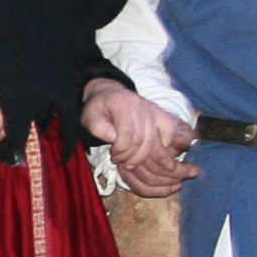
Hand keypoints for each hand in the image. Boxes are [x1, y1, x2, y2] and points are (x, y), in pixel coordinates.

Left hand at [84, 80, 191, 194]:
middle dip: (131, 156)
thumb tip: (113, 138)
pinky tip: (152, 154)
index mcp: (120, 103)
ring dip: (142, 156)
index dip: (120, 150)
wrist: (109, 95)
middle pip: (141, 138)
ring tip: (131, 162)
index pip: (126, 133)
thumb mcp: (89, 117)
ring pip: (153, 139)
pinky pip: (168, 130)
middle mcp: (138, 103)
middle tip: (122, 162)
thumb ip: (97, 127)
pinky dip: (164, 144)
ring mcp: (151, 108)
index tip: (113, 156)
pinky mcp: (160, 113)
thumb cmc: (98, 110)